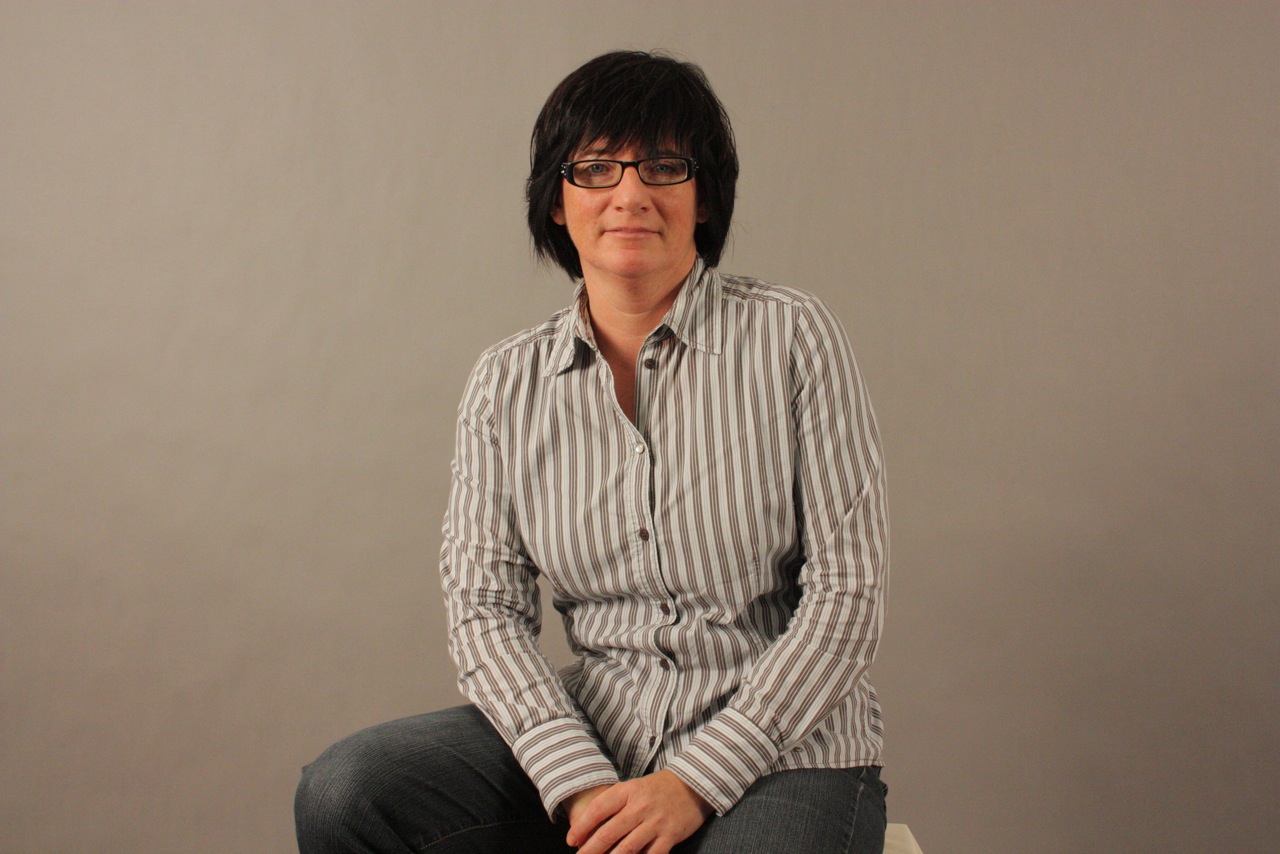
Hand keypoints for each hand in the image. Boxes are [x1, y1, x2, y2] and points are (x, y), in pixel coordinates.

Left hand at [566, 769, 712, 853]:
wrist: (692, 786)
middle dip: (590, 850)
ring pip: (626, 848)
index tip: (571, 840)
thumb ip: (615, 805)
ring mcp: (656, 823)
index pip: (599, 809)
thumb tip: (589, 828)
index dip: (582, 826)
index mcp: (629, 791)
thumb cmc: (658, 788)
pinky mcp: (670, 836)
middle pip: (609, 832)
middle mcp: (641, 807)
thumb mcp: (634, 788)